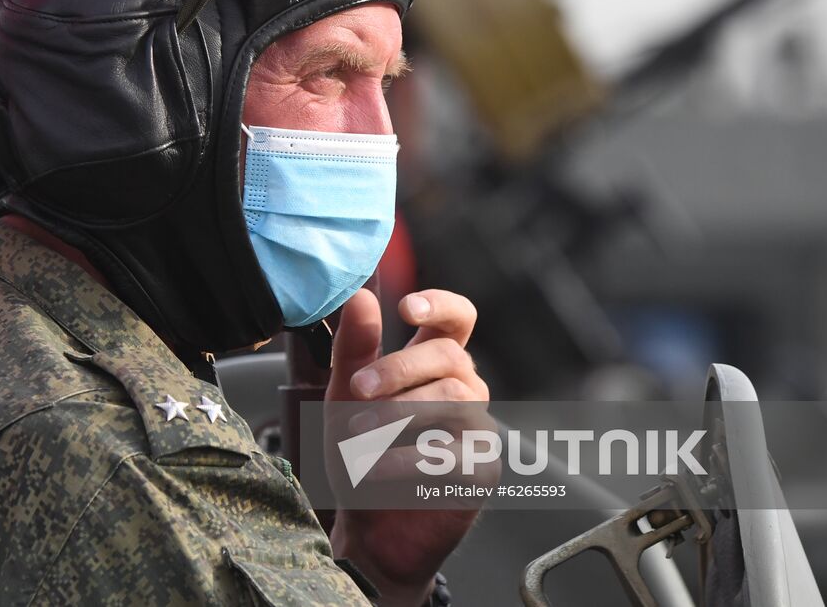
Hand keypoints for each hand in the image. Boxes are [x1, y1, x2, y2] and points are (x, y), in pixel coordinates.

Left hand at [325, 288, 489, 606]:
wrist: (367, 531)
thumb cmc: (360, 458)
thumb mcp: (344, 399)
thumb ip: (354, 348)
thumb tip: (360, 296)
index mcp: (435, 365)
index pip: (456, 319)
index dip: (440, 305)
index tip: (406, 307)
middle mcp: (465, 391)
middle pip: (449, 356)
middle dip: (399, 367)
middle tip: (358, 389)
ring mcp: (479, 431)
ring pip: (453, 398)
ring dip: (397, 413)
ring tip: (357, 436)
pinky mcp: (481, 471)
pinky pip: (450, 454)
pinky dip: (403, 460)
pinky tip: (374, 469)